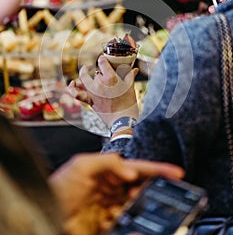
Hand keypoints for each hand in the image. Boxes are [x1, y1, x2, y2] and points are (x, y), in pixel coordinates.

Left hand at [49, 153, 183, 234]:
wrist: (43, 216)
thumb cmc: (57, 188)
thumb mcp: (81, 166)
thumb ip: (108, 162)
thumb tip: (131, 170)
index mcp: (108, 171)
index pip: (138, 167)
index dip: (157, 169)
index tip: (176, 172)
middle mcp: (112, 188)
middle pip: (142, 187)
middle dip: (155, 189)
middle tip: (169, 192)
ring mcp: (111, 208)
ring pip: (137, 207)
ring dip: (144, 208)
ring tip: (148, 208)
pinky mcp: (109, 225)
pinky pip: (128, 224)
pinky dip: (134, 224)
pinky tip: (129, 223)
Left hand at [78, 55, 138, 126]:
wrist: (123, 119)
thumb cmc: (129, 102)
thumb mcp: (130, 86)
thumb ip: (130, 75)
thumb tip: (134, 68)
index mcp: (110, 77)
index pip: (102, 61)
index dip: (103, 59)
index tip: (104, 59)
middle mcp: (99, 83)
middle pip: (94, 71)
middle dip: (97, 69)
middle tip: (100, 70)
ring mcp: (92, 92)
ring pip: (84, 78)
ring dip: (85, 73)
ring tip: (87, 70)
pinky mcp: (89, 100)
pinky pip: (76, 94)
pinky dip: (72, 88)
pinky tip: (72, 83)